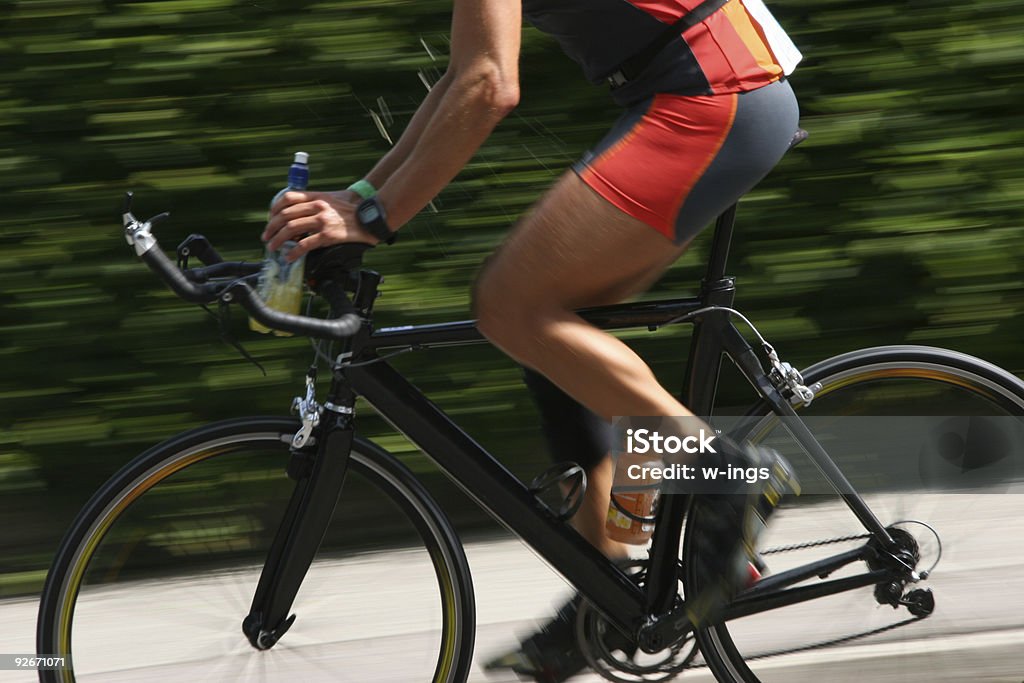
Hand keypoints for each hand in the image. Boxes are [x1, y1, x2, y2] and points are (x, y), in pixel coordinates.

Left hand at [262, 190, 378, 260]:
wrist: (371, 216)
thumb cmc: (354, 208)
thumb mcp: (332, 199)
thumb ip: (316, 203)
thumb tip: (300, 215)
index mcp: (316, 197)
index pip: (288, 198)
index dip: (274, 209)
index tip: (270, 219)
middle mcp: (317, 207)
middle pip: (285, 215)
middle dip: (271, 227)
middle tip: (266, 237)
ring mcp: (322, 221)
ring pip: (290, 229)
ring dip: (277, 240)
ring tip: (272, 247)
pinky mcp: (328, 235)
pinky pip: (305, 244)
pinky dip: (294, 252)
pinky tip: (289, 257)